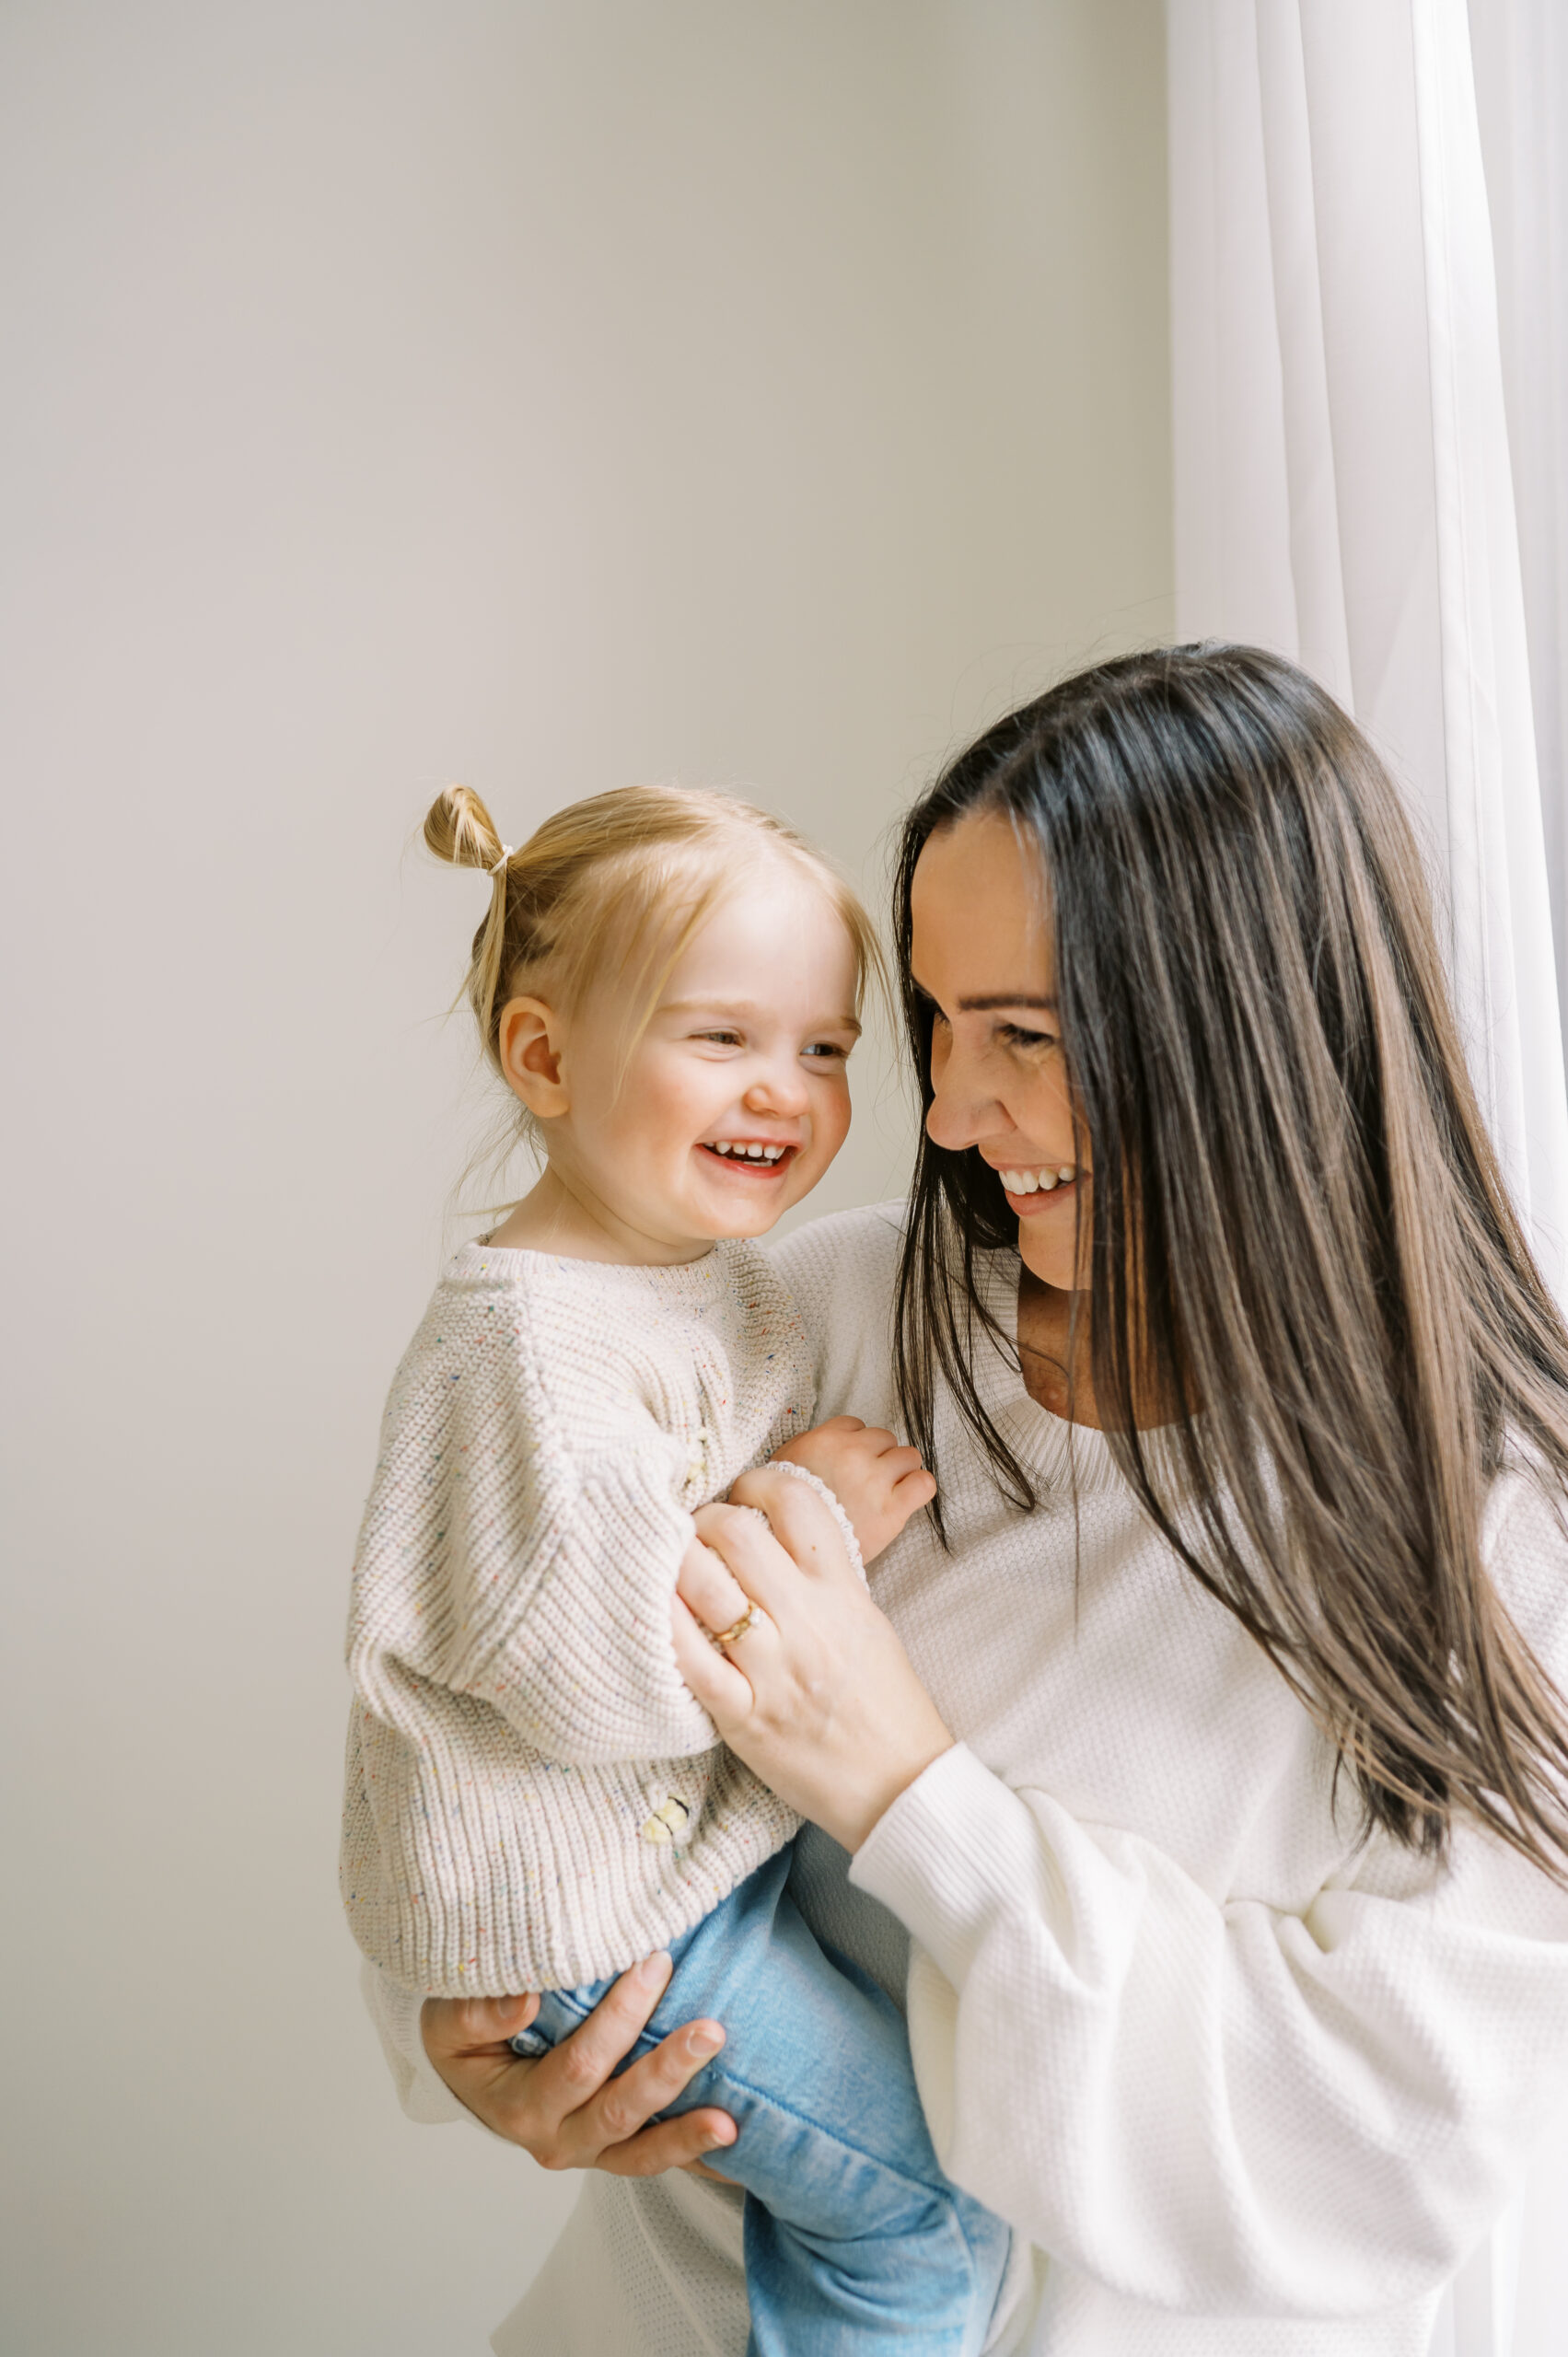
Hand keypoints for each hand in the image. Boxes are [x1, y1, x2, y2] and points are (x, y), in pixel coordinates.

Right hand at [420, 1954, 737, 2177]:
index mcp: (517, 2106)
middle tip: (710, 2030)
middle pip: (617, 2111)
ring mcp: (587, 2150)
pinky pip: (652, 2160)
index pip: (578, 2065)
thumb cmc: (465, 2035)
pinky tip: (728, 2141)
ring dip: (685, 2132)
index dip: (618, 2019)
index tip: (654, 1963)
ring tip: (728, 2119)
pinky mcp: (611, 2151)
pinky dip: (690, 2155)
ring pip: (639, 2150)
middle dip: (666, 2070)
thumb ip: (480, 2013)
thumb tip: (527, 2000)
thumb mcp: (449, 2019)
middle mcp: (554, 2138)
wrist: (470, 2071)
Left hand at [672, 1462, 953, 1852]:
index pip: (797, 1502)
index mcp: (843, 1591)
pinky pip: (690, 1659)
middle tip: (693, 1533)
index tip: (741, 1496)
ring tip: (670, 1568)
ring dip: (675, 1564)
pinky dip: (664, 1628)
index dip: (758, 1483)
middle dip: (702, 1520)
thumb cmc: (885, 1703)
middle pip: (736, 1532)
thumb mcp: (868, 1621)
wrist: (901, 1785)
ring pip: (705, 1585)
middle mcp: (807, 1619)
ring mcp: (773, 1668)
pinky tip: (653, 1613)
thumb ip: (826, 1577)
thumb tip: (773, 1538)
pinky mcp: (744, 1716)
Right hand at [771, 1416, 935, 1561]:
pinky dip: (919, 1488)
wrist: (791, 1551)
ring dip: (900, 1472)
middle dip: (879, 1457)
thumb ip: (806, 1446)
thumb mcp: (783, 1467)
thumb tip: (828, 1438)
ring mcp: (874, 1480)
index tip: (850, 1463)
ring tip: (887, 1492)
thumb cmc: (784, 1511)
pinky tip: (906, 1499)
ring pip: (909, 1457)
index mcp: (825, 1441)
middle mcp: (852, 1454)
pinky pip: (924, 1483)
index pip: (856, 1424)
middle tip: (868, 1482)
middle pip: (885, 1438)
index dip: (855, 1444)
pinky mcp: (892, 1509)